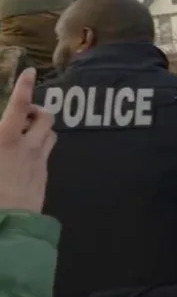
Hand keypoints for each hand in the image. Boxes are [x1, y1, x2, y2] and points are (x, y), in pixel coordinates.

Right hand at [0, 68, 56, 212]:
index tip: (29, 71)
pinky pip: (48, 152)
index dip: (23, 88)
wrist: (8, 225)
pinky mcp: (43, 174)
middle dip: (36, 109)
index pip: (18, 107)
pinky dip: (41, 145)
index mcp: (6, 141)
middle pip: (44, 116)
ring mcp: (38, 160)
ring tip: (26, 131)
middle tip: (22, 114)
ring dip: (41, 127)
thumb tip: (6, 133)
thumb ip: (1, 138)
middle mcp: (27, 147)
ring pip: (51, 133)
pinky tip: (27, 154)